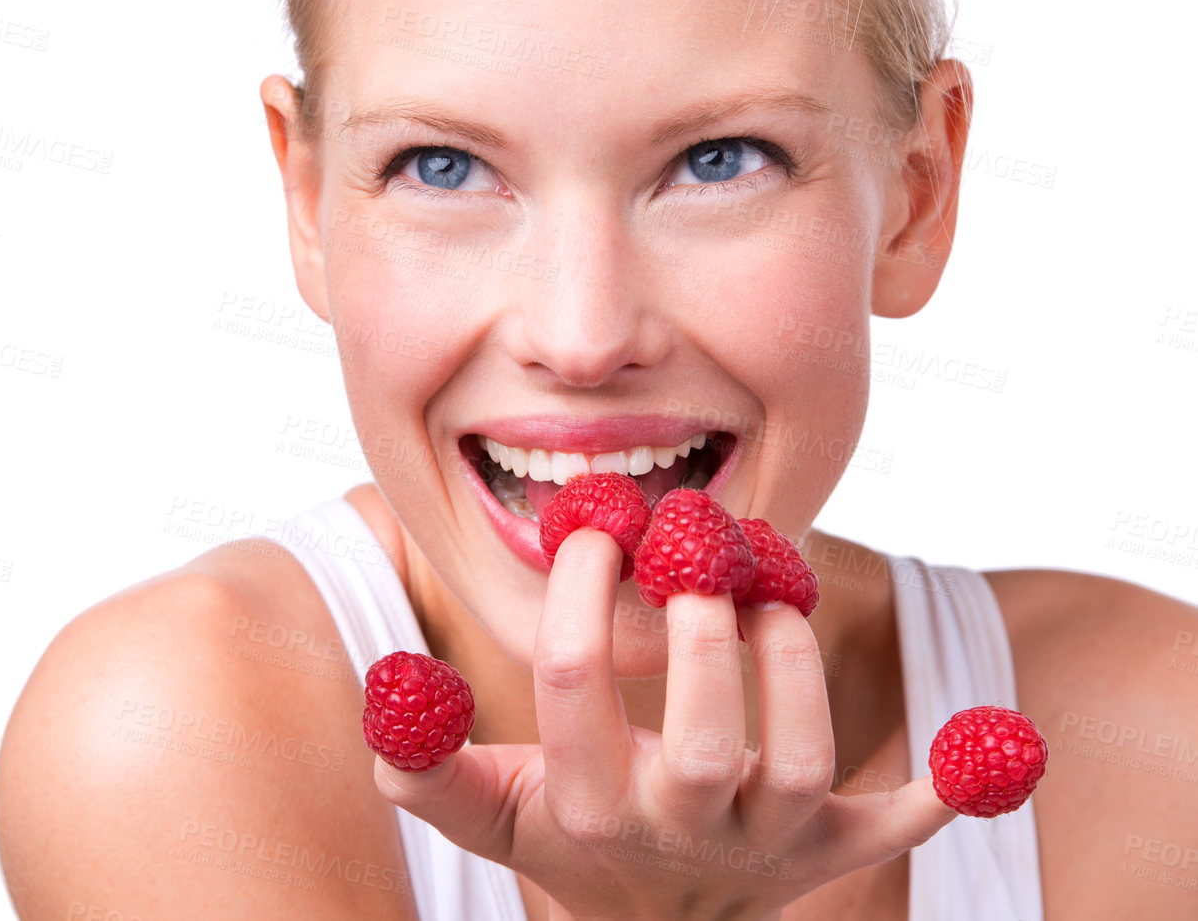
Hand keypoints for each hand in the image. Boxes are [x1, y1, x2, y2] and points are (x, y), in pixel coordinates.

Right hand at [372, 529, 954, 920]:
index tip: (592, 531)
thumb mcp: (491, 813)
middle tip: (692, 557)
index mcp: (590, 808)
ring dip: (795, 672)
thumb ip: (426, 767)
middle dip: (701, 640)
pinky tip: (989, 739)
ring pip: (801, 763)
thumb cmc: (572, 838)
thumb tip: (388, 697)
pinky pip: (900, 821)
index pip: (571, 698)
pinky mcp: (836, 846)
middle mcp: (682, 830)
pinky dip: (949, 787)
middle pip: (703, 741)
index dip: (578, 603)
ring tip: (769, 589)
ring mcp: (768, 843)